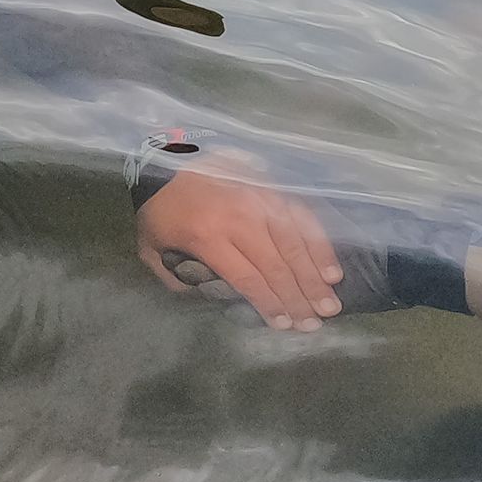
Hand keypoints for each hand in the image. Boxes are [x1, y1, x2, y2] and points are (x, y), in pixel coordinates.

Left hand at [138, 166, 343, 330]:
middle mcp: (239, 219)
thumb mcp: (151, 249)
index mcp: (207, 237)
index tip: (284, 325)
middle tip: (314, 324)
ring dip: (314, 277)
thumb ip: (175, 279)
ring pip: (294, 243)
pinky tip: (331, 268)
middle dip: (298, 299)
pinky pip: (301, 217)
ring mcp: (259, 200)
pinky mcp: (270, 188)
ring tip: (329, 303)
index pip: (248, 279)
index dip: (269, 304)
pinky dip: (319, 244)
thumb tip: (208, 299)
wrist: (166, 156)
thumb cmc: (161, 209)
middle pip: (276, 266)